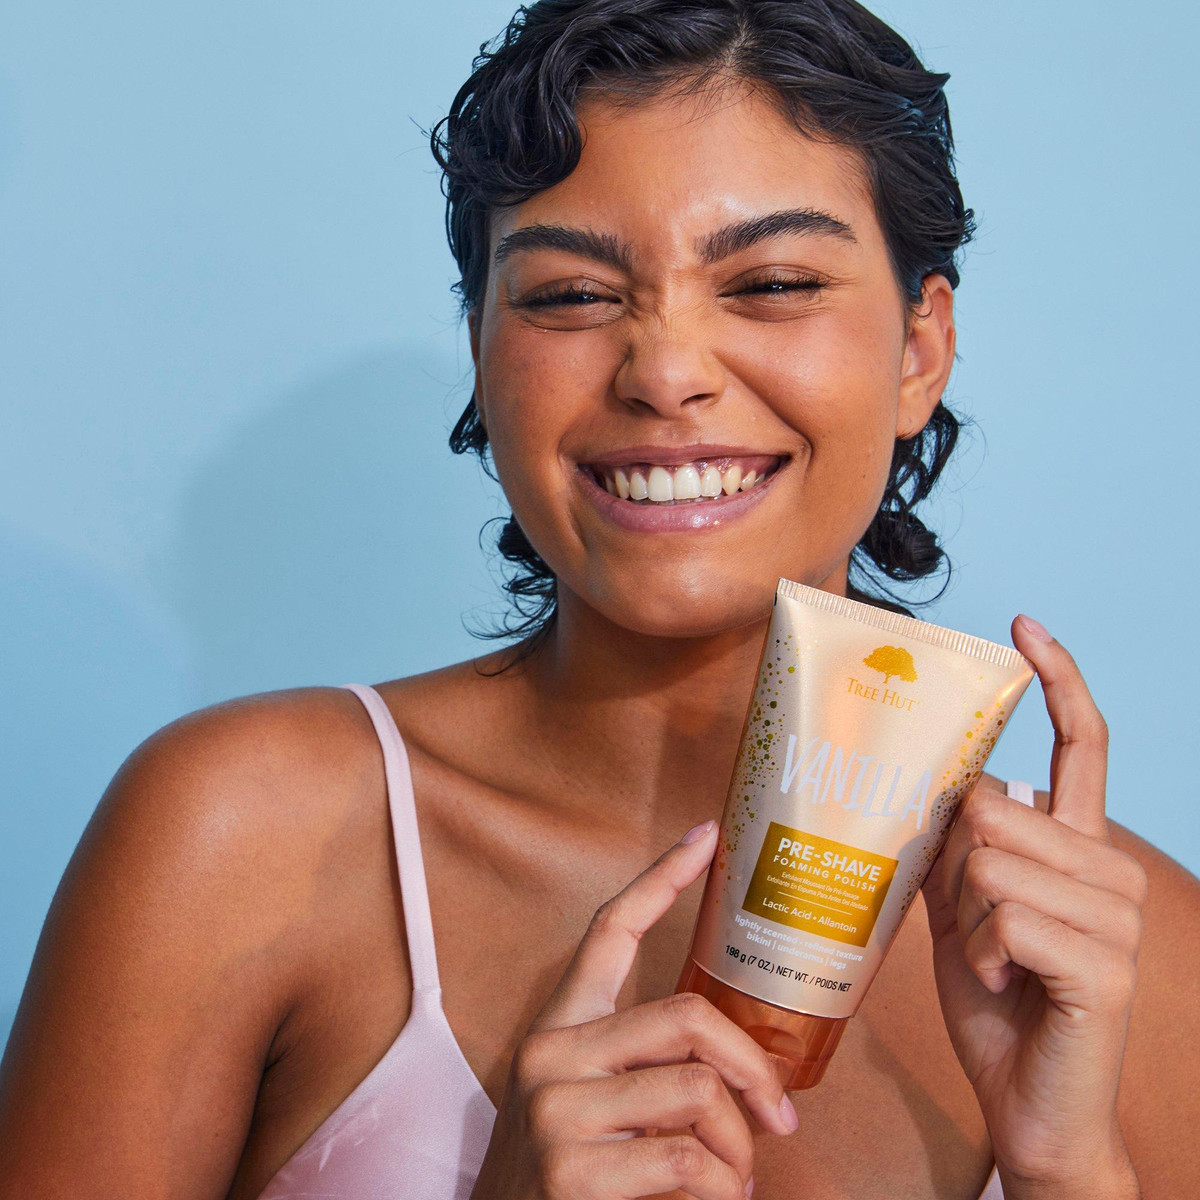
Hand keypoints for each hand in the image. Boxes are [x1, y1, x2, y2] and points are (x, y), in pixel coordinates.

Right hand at [468, 819, 799, 1199]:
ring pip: (699, 1092)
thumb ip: (641, 1069)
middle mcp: (551, 1054)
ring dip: (739, 1147)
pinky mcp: (572, 1173)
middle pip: (687, 1016)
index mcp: (559, 1026)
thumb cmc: (564, 1178)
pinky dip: (723, 1189)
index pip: (609, 931)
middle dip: (752, 1068)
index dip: (661, 878)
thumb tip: (734, 1070)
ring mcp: (557, 1111)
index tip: (707, 835)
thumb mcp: (588, 1103)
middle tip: (779, 1114)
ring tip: (736, 1178)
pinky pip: (689, 1161)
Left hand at [921, 615, 1145, 1197]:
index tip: (1025, 626)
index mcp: (1079, 849)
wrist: (1028, 1103)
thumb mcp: (963, 910)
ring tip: (999, 962)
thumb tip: (940, 784)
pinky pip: (1004, 916)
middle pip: (992, 808)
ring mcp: (1116, 916)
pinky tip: (1013, 985)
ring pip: (991, 859)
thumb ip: (957, 847)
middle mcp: (1110, 870)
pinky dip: (985, 954)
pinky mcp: (1104, 963)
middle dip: (958, 870)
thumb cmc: (996, 999)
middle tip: (976, 927)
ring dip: (970, 917)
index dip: (1057, 681)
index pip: (1080, 746)